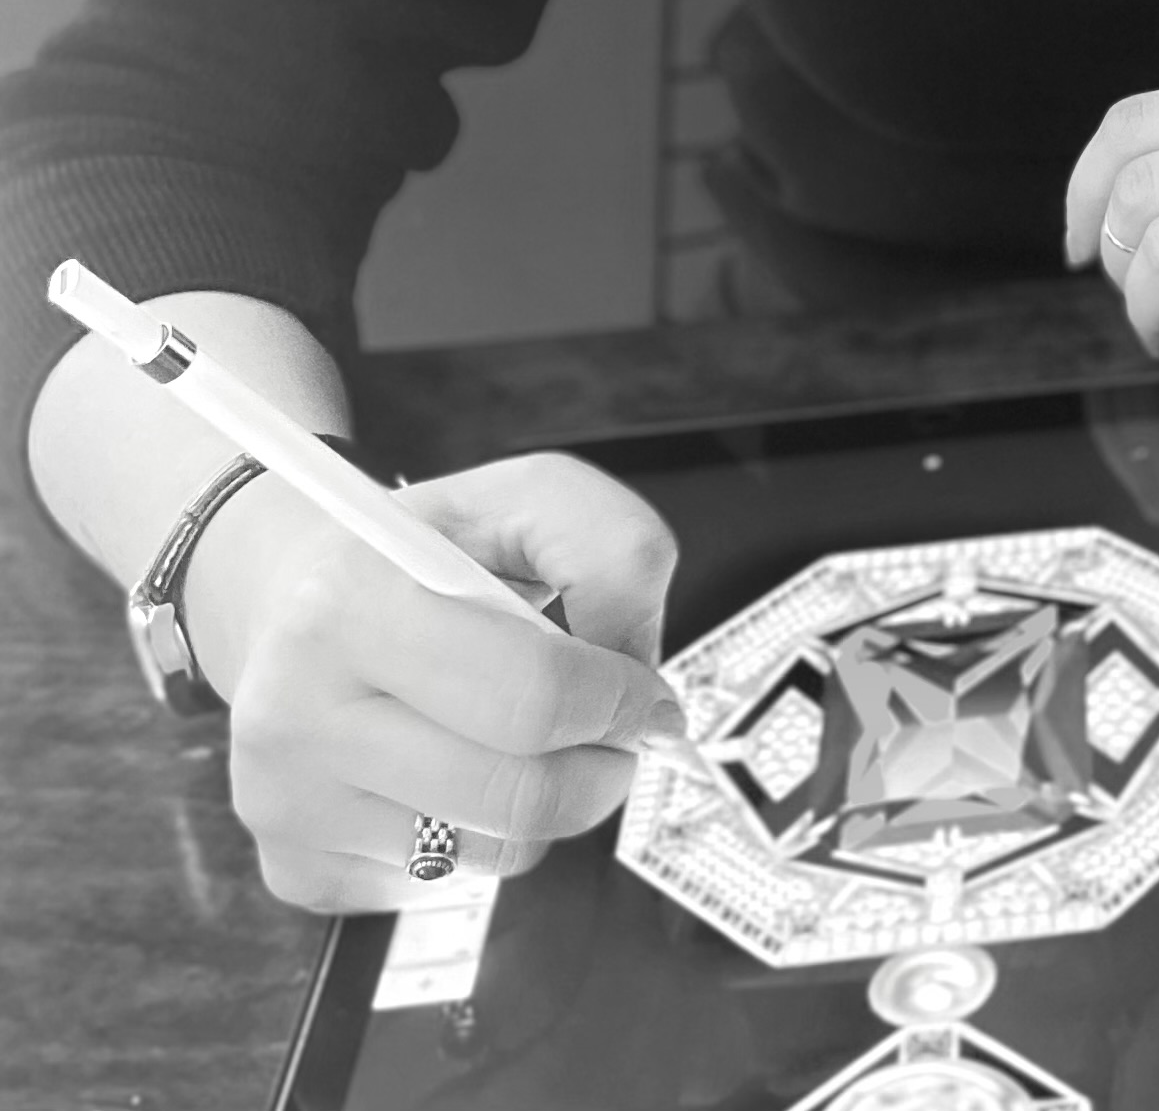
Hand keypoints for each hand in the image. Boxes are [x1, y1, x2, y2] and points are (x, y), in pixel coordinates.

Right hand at [181, 450, 688, 914]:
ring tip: (528, 737)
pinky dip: (481, 834)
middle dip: (603, 766)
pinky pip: (446, 886)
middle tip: (617, 733)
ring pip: (493, 854)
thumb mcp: (527, 497)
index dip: (618, 701)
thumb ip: (611, 550)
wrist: (292, 600)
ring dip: (548, 803)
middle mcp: (298, 713)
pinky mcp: (298, 871)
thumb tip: (637, 669)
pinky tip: (455, 768)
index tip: (646, 696)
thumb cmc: (422, 550)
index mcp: (350, 602)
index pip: (531, 695)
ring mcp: (288, 806)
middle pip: (520, 795)